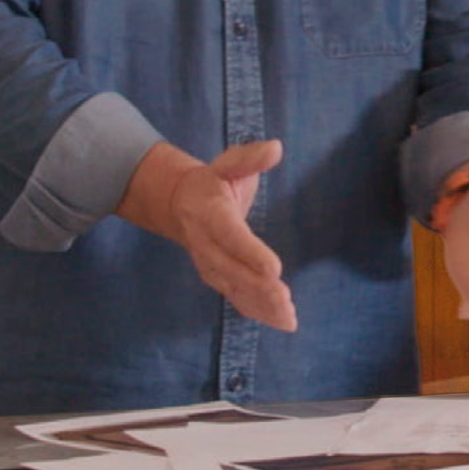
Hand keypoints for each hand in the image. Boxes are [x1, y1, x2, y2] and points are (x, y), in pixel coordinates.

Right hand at [117, 139, 295, 330]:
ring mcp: (210, 266)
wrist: (180, 204)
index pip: (230, 236)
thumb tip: (275, 148)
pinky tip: (283, 321)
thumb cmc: (214, 181)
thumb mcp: (228, 163)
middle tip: (285, 298)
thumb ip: (250, 158)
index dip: (250, 253)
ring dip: (261, 305)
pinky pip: (237, 299)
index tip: (274, 269)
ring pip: (234, 290)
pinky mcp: (218, 279)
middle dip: (258, 287)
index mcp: (209, 214)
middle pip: (231, 270)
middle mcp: (205, 244)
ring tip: (289, 317)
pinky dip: (259, 312)